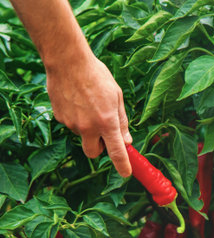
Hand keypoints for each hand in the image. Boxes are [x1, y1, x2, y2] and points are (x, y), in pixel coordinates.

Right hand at [46, 53, 131, 176]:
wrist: (67, 60)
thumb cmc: (96, 75)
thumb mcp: (117, 96)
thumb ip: (122, 121)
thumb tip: (126, 141)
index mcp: (107, 122)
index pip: (116, 152)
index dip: (122, 165)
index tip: (126, 173)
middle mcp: (89, 127)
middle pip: (94, 153)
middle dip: (99, 148)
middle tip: (103, 133)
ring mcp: (72, 124)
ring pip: (82, 136)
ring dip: (88, 128)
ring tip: (88, 104)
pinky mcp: (60, 118)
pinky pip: (71, 125)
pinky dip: (76, 118)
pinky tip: (77, 101)